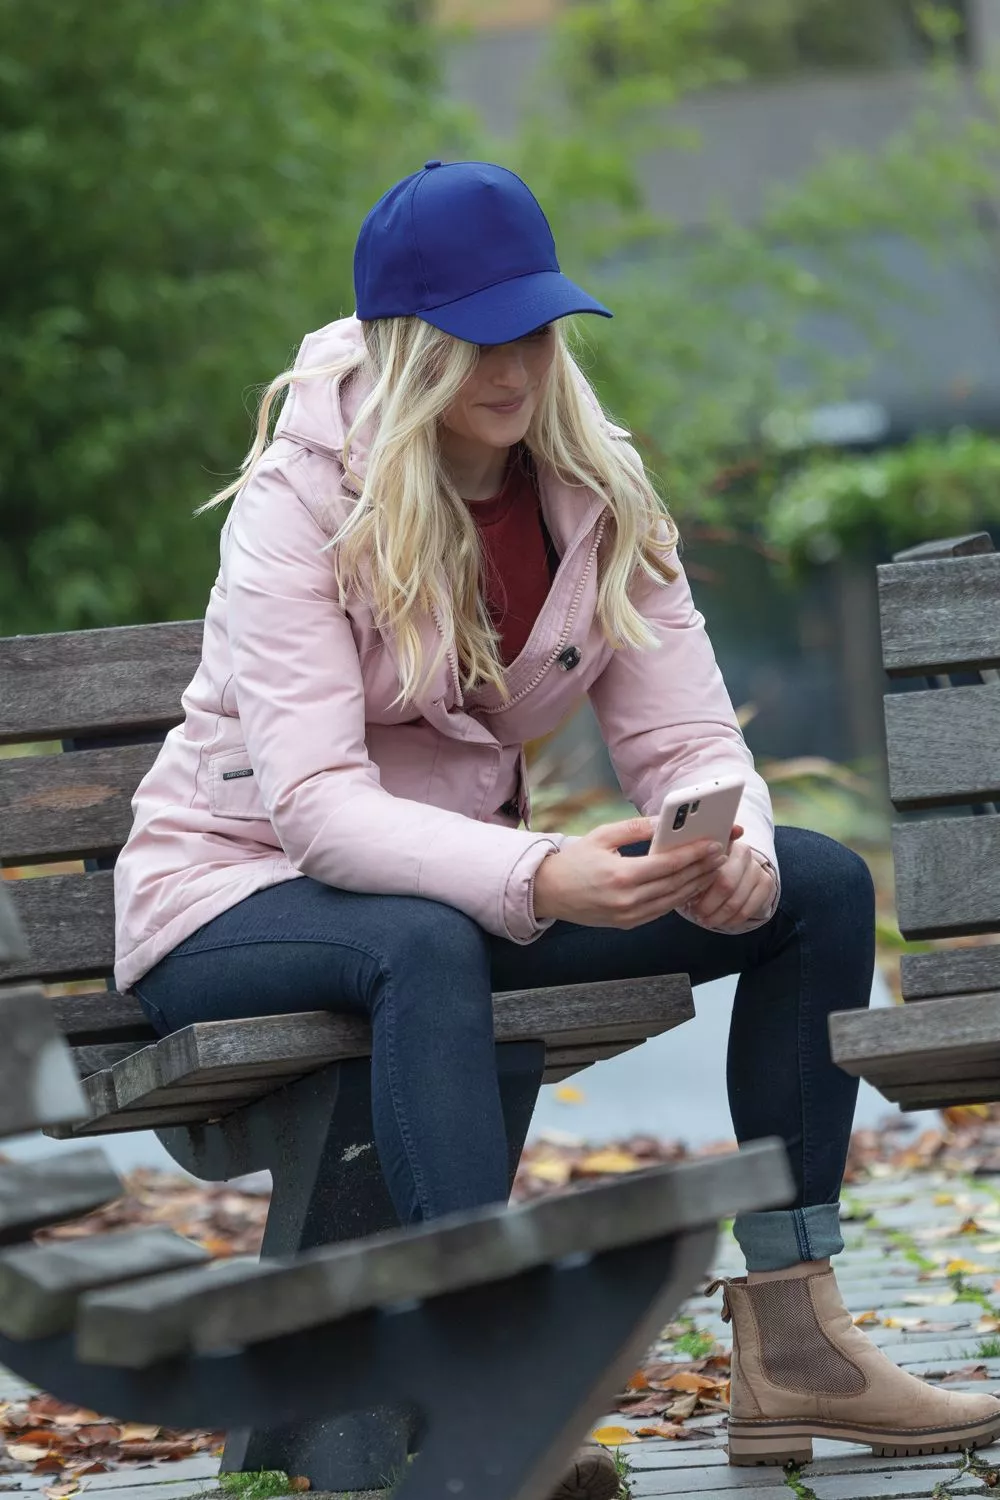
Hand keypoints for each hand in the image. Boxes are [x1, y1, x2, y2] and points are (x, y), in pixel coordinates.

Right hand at [532, 816, 727, 928]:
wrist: (549, 892)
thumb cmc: (574, 861)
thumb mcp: (601, 836)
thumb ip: (635, 828)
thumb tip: (665, 821)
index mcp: (621, 876)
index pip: (668, 865)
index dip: (694, 854)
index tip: (714, 844)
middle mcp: (628, 900)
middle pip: (677, 883)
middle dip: (703, 868)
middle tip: (722, 854)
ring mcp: (629, 915)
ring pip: (674, 900)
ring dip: (697, 884)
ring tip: (713, 868)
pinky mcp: (628, 923)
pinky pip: (662, 910)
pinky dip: (680, 896)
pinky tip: (691, 884)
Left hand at [681, 825, 776, 932]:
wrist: (737, 869)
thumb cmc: (709, 867)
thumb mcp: (699, 861)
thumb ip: (694, 861)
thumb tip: (687, 858)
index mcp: (725, 842)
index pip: (713, 867)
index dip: (701, 887)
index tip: (690, 901)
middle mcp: (745, 852)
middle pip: (726, 885)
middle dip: (708, 905)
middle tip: (696, 914)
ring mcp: (757, 868)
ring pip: (737, 901)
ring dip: (718, 916)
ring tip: (705, 920)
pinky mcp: (766, 884)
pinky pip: (749, 909)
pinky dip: (732, 920)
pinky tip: (722, 922)